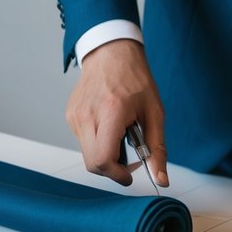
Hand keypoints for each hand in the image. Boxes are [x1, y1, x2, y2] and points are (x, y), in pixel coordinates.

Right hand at [66, 39, 168, 188]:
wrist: (111, 52)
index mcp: (111, 111)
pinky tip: (108, 124)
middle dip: (112, 169)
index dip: (118, 174)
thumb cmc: (135, 78)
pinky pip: (82, 141)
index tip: (130, 174)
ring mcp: (75, 115)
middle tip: (129, 159)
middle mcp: (88, 115)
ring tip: (120, 133)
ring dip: (104, 154)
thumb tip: (161, 179)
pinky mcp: (70, 115)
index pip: (103, 159)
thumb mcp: (154, 112)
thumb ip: (157, 148)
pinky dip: (97, 141)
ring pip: (87, 153)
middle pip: (93, 163)